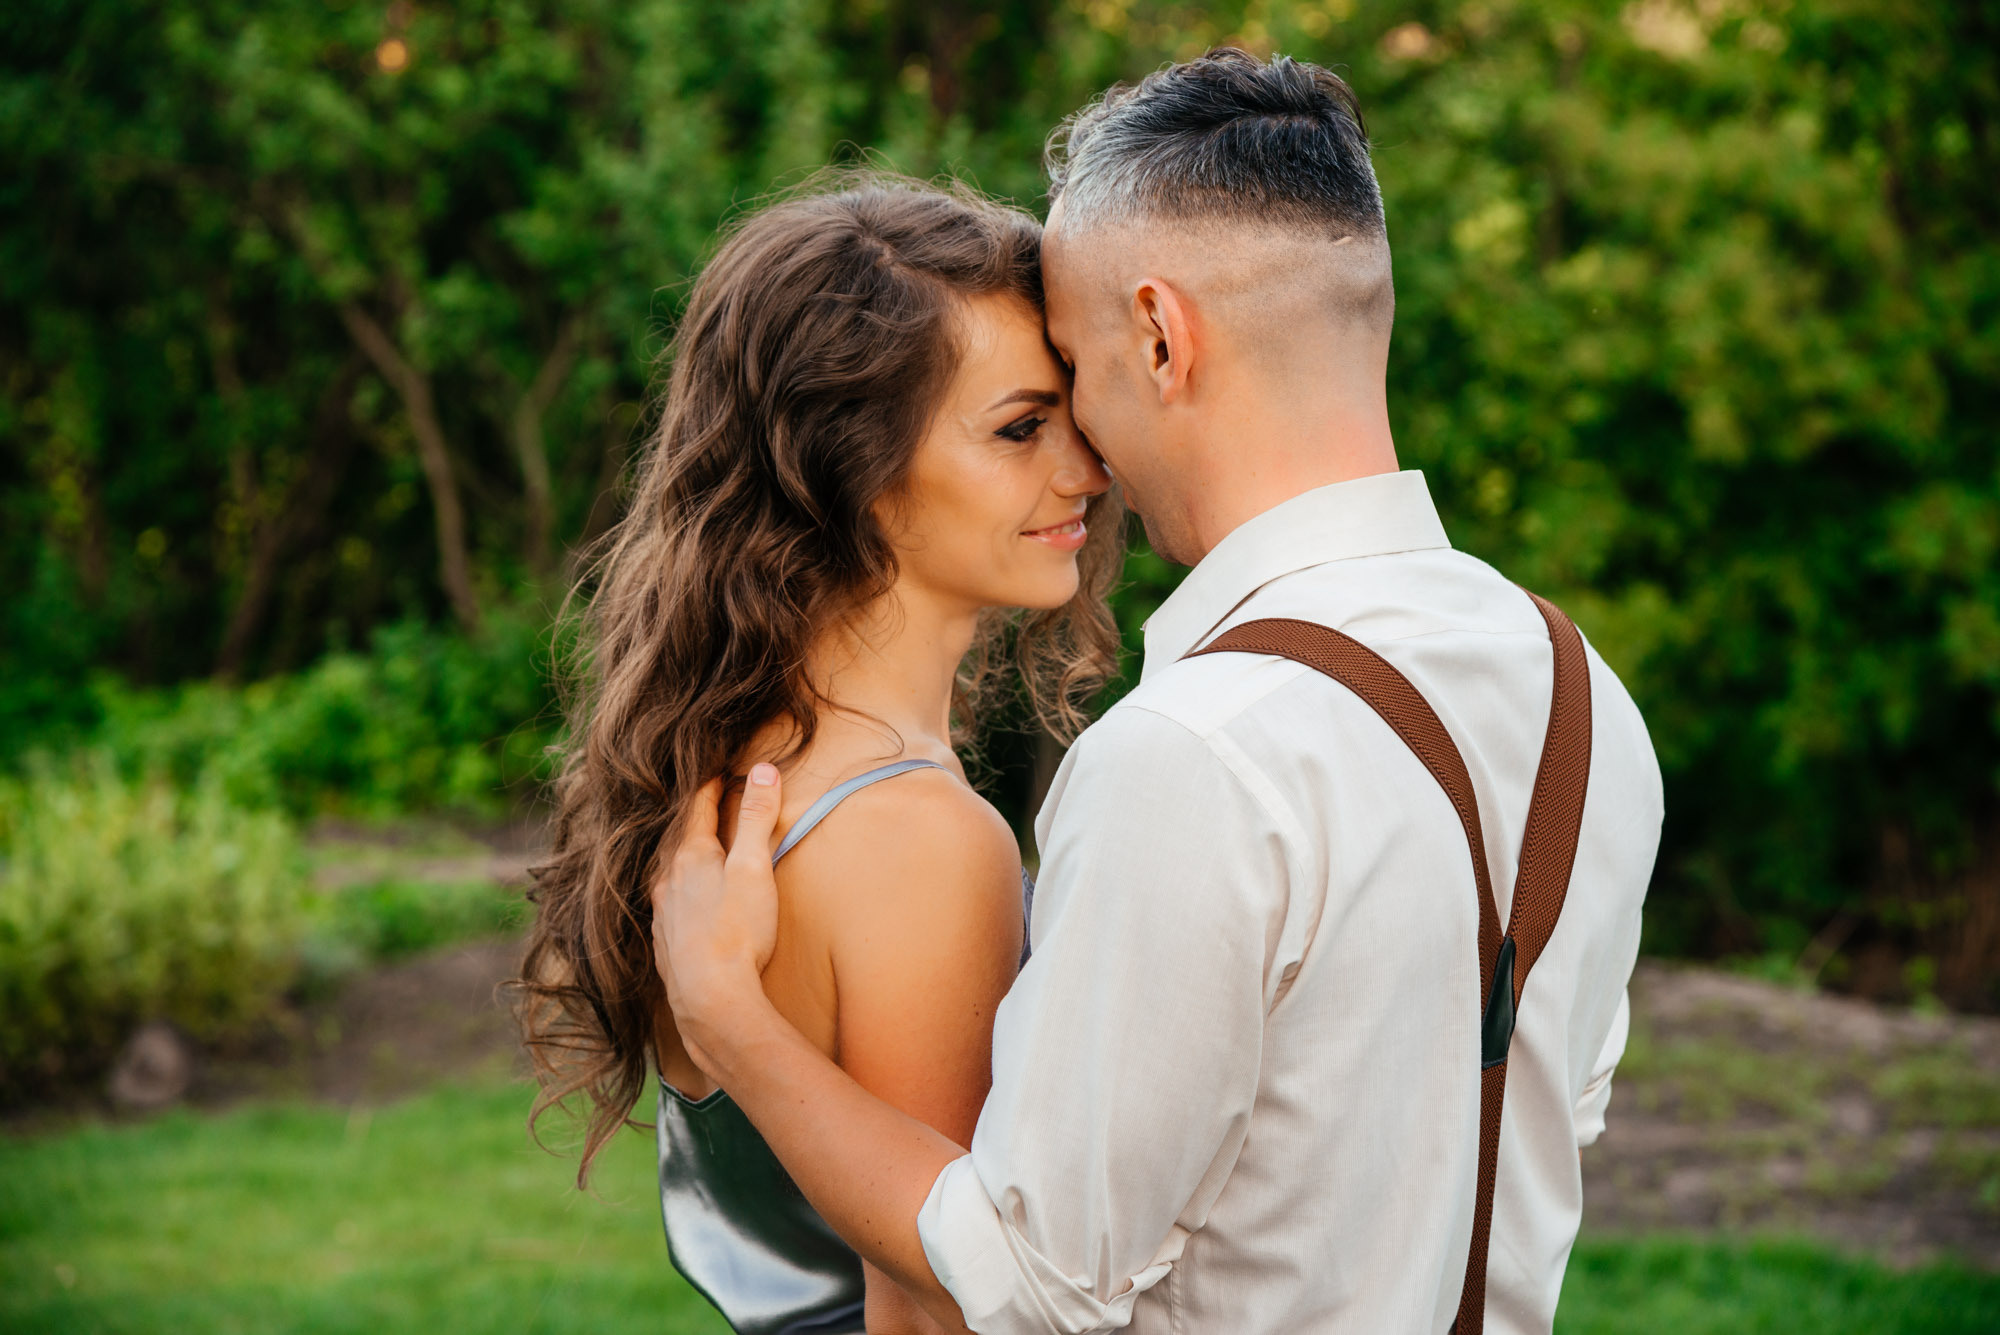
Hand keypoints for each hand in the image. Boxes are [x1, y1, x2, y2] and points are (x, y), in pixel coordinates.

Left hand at [650, 764, 783, 1074]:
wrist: (710, 999)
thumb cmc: (737, 931)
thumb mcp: (754, 867)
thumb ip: (758, 818)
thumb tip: (763, 770)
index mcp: (689, 856)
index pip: (697, 808)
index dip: (710, 787)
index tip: (720, 772)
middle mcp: (668, 881)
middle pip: (678, 839)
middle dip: (693, 820)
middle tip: (705, 804)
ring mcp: (663, 915)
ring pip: (669, 874)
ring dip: (683, 858)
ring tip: (695, 851)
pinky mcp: (665, 944)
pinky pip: (669, 906)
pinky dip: (680, 893)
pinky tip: (686, 905)